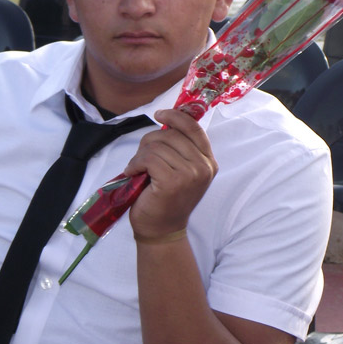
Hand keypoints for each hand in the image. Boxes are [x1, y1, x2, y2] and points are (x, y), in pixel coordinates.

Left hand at [124, 108, 216, 238]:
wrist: (161, 230)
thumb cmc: (165, 199)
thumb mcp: (180, 170)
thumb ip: (179, 148)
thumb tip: (165, 119)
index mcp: (208, 161)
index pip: (194, 128)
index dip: (175, 116)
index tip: (159, 114)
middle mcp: (204, 167)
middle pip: (170, 135)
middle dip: (149, 142)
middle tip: (141, 160)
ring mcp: (190, 175)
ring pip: (156, 146)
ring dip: (140, 156)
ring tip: (138, 170)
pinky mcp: (173, 182)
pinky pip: (148, 159)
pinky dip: (135, 164)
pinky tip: (134, 174)